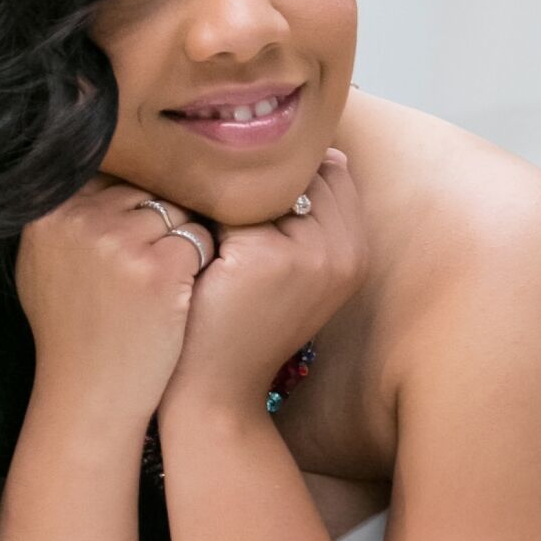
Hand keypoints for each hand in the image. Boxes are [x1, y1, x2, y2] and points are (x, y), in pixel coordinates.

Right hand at [14, 180, 211, 431]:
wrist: (90, 393)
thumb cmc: (70, 332)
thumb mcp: (41, 263)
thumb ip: (62, 216)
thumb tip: (88, 167)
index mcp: (49, 212)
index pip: (109, 174)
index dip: (129, 204)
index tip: (134, 234)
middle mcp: (81, 219)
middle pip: (145, 189)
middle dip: (157, 221)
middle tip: (150, 267)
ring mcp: (120, 242)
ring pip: (176, 210)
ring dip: (181, 241)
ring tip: (162, 283)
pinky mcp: (159, 268)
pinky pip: (198, 239)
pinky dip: (200, 265)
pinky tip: (180, 295)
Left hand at [159, 145, 365, 427]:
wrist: (213, 391)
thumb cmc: (240, 326)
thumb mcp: (286, 267)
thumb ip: (300, 213)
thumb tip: (302, 148)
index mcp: (357, 250)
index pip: (330, 171)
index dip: (282, 176)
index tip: (243, 202)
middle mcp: (346, 250)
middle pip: (301, 170)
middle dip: (257, 177)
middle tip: (216, 210)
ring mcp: (311, 253)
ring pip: (266, 182)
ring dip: (228, 193)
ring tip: (197, 222)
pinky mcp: (266, 257)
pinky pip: (229, 203)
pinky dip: (202, 213)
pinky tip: (184, 240)